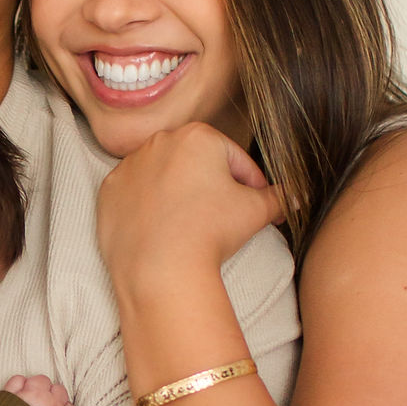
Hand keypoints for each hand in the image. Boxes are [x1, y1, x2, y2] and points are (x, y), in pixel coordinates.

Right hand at [3, 374, 77, 405]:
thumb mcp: (2, 402)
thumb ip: (14, 386)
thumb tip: (23, 379)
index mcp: (35, 393)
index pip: (42, 380)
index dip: (35, 388)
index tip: (30, 397)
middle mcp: (53, 404)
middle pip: (58, 389)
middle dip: (49, 395)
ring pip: (67, 403)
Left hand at [97, 123, 283, 293]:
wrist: (160, 269)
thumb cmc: (209, 233)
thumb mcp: (256, 212)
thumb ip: (279, 198)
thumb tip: (297, 198)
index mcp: (198, 136)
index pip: (234, 158)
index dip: (251, 183)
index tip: (257, 203)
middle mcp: (159, 141)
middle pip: (196, 163)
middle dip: (211, 185)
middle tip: (223, 216)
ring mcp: (129, 166)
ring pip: (164, 176)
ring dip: (178, 193)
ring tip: (190, 224)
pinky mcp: (108, 192)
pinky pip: (134, 195)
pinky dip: (147, 207)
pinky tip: (161, 228)